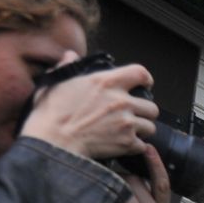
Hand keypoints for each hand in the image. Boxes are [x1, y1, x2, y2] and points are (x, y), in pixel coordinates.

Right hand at [22, 56, 157, 161]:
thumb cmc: (51, 113)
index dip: (145, 79)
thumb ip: (67, 67)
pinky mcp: (126, 142)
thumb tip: (70, 55)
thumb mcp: (55, 82)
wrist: (53, 141)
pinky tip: (123, 145)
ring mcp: (126, 122)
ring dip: (141, 130)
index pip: (140, 73)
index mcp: (106, 82)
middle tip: (134, 114)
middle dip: (144, 112)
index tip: (145, 85)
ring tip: (128, 131)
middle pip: (151, 106)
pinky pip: (142, 145)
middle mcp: (121, 101)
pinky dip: (135, 147)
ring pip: (150, 127)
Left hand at [99, 145, 170, 202]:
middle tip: (105, 184)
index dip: (156, 164)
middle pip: (135, 181)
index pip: (162, 183)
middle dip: (118, 178)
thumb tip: (130, 174)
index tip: (149, 147)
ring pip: (122, 190)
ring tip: (100, 197)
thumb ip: (144, 201)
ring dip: (108, 190)